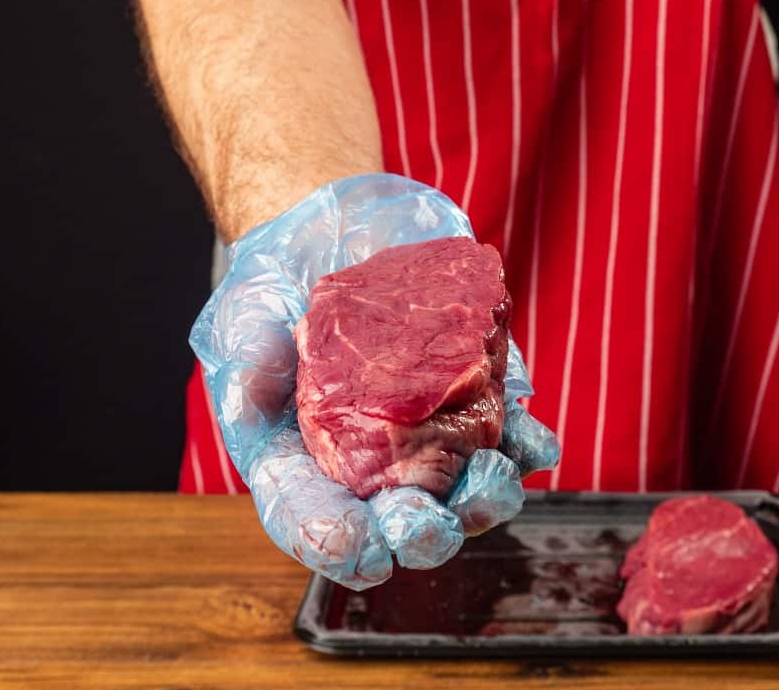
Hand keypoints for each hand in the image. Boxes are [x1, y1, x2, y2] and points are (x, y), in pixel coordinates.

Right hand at [189, 174, 559, 589]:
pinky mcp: (472, 392)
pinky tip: (534, 443)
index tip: (361, 552)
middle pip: (397, 518)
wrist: (339, 226)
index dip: (335, 544)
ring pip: (462, 490)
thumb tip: (248, 407)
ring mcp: (427, 429)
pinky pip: (508, 434)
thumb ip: (244, 360)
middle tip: (427, 527)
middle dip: (419, 533)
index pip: (313, 517)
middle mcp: (370, 459)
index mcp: (304, 458)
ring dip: (483, 499)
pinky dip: (526, 445)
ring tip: (491, 480)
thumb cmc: (279, 281)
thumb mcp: (245, 312)